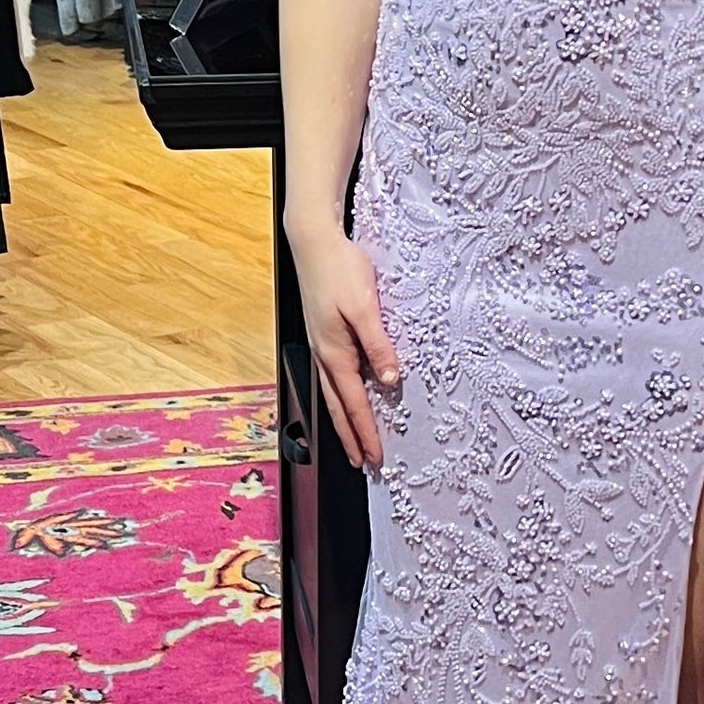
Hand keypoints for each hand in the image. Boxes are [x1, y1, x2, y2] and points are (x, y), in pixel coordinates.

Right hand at [287, 215, 399, 471]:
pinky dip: (340, 396)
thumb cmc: (339, 268)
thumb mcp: (365, 307)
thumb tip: (390, 380)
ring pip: (332, 394)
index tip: (376, 457)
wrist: (313, 241)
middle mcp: (324, 355)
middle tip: (364, 462)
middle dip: (351, 437)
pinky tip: (348, 396)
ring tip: (353, 441)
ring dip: (344, 421)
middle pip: (338, 407)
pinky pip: (332, 376)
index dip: (366, 432)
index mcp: (335, 353)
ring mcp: (321, 345)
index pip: (354, 404)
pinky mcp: (323, 334)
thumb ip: (378, 345)